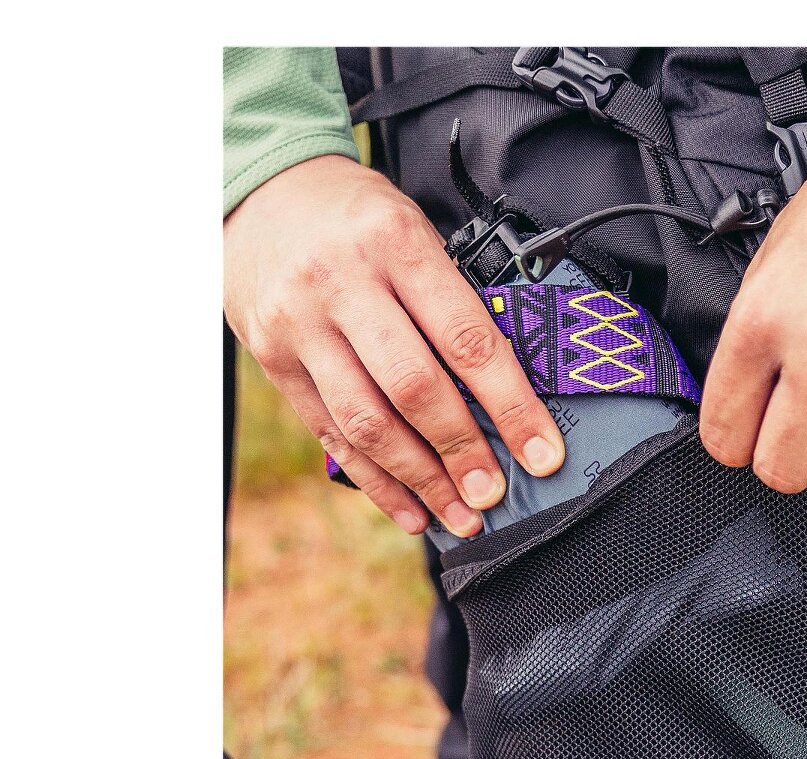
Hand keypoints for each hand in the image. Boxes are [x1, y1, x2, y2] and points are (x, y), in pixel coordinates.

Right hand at [224, 155, 565, 536]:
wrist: (261, 191)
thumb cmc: (360, 219)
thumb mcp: (413, 230)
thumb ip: (453, 300)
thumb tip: (513, 396)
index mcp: (396, 243)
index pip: (466, 339)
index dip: (510, 406)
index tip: (542, 453)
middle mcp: (341, 282)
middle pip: (413, 387)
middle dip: (462, 452)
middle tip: (495, 495)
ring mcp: (300, 324)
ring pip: (367, 422)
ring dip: (421, 480)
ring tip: (462, 517)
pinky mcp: (274, 359)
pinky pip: (331, 434)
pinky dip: (376, 481)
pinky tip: (412, 511)